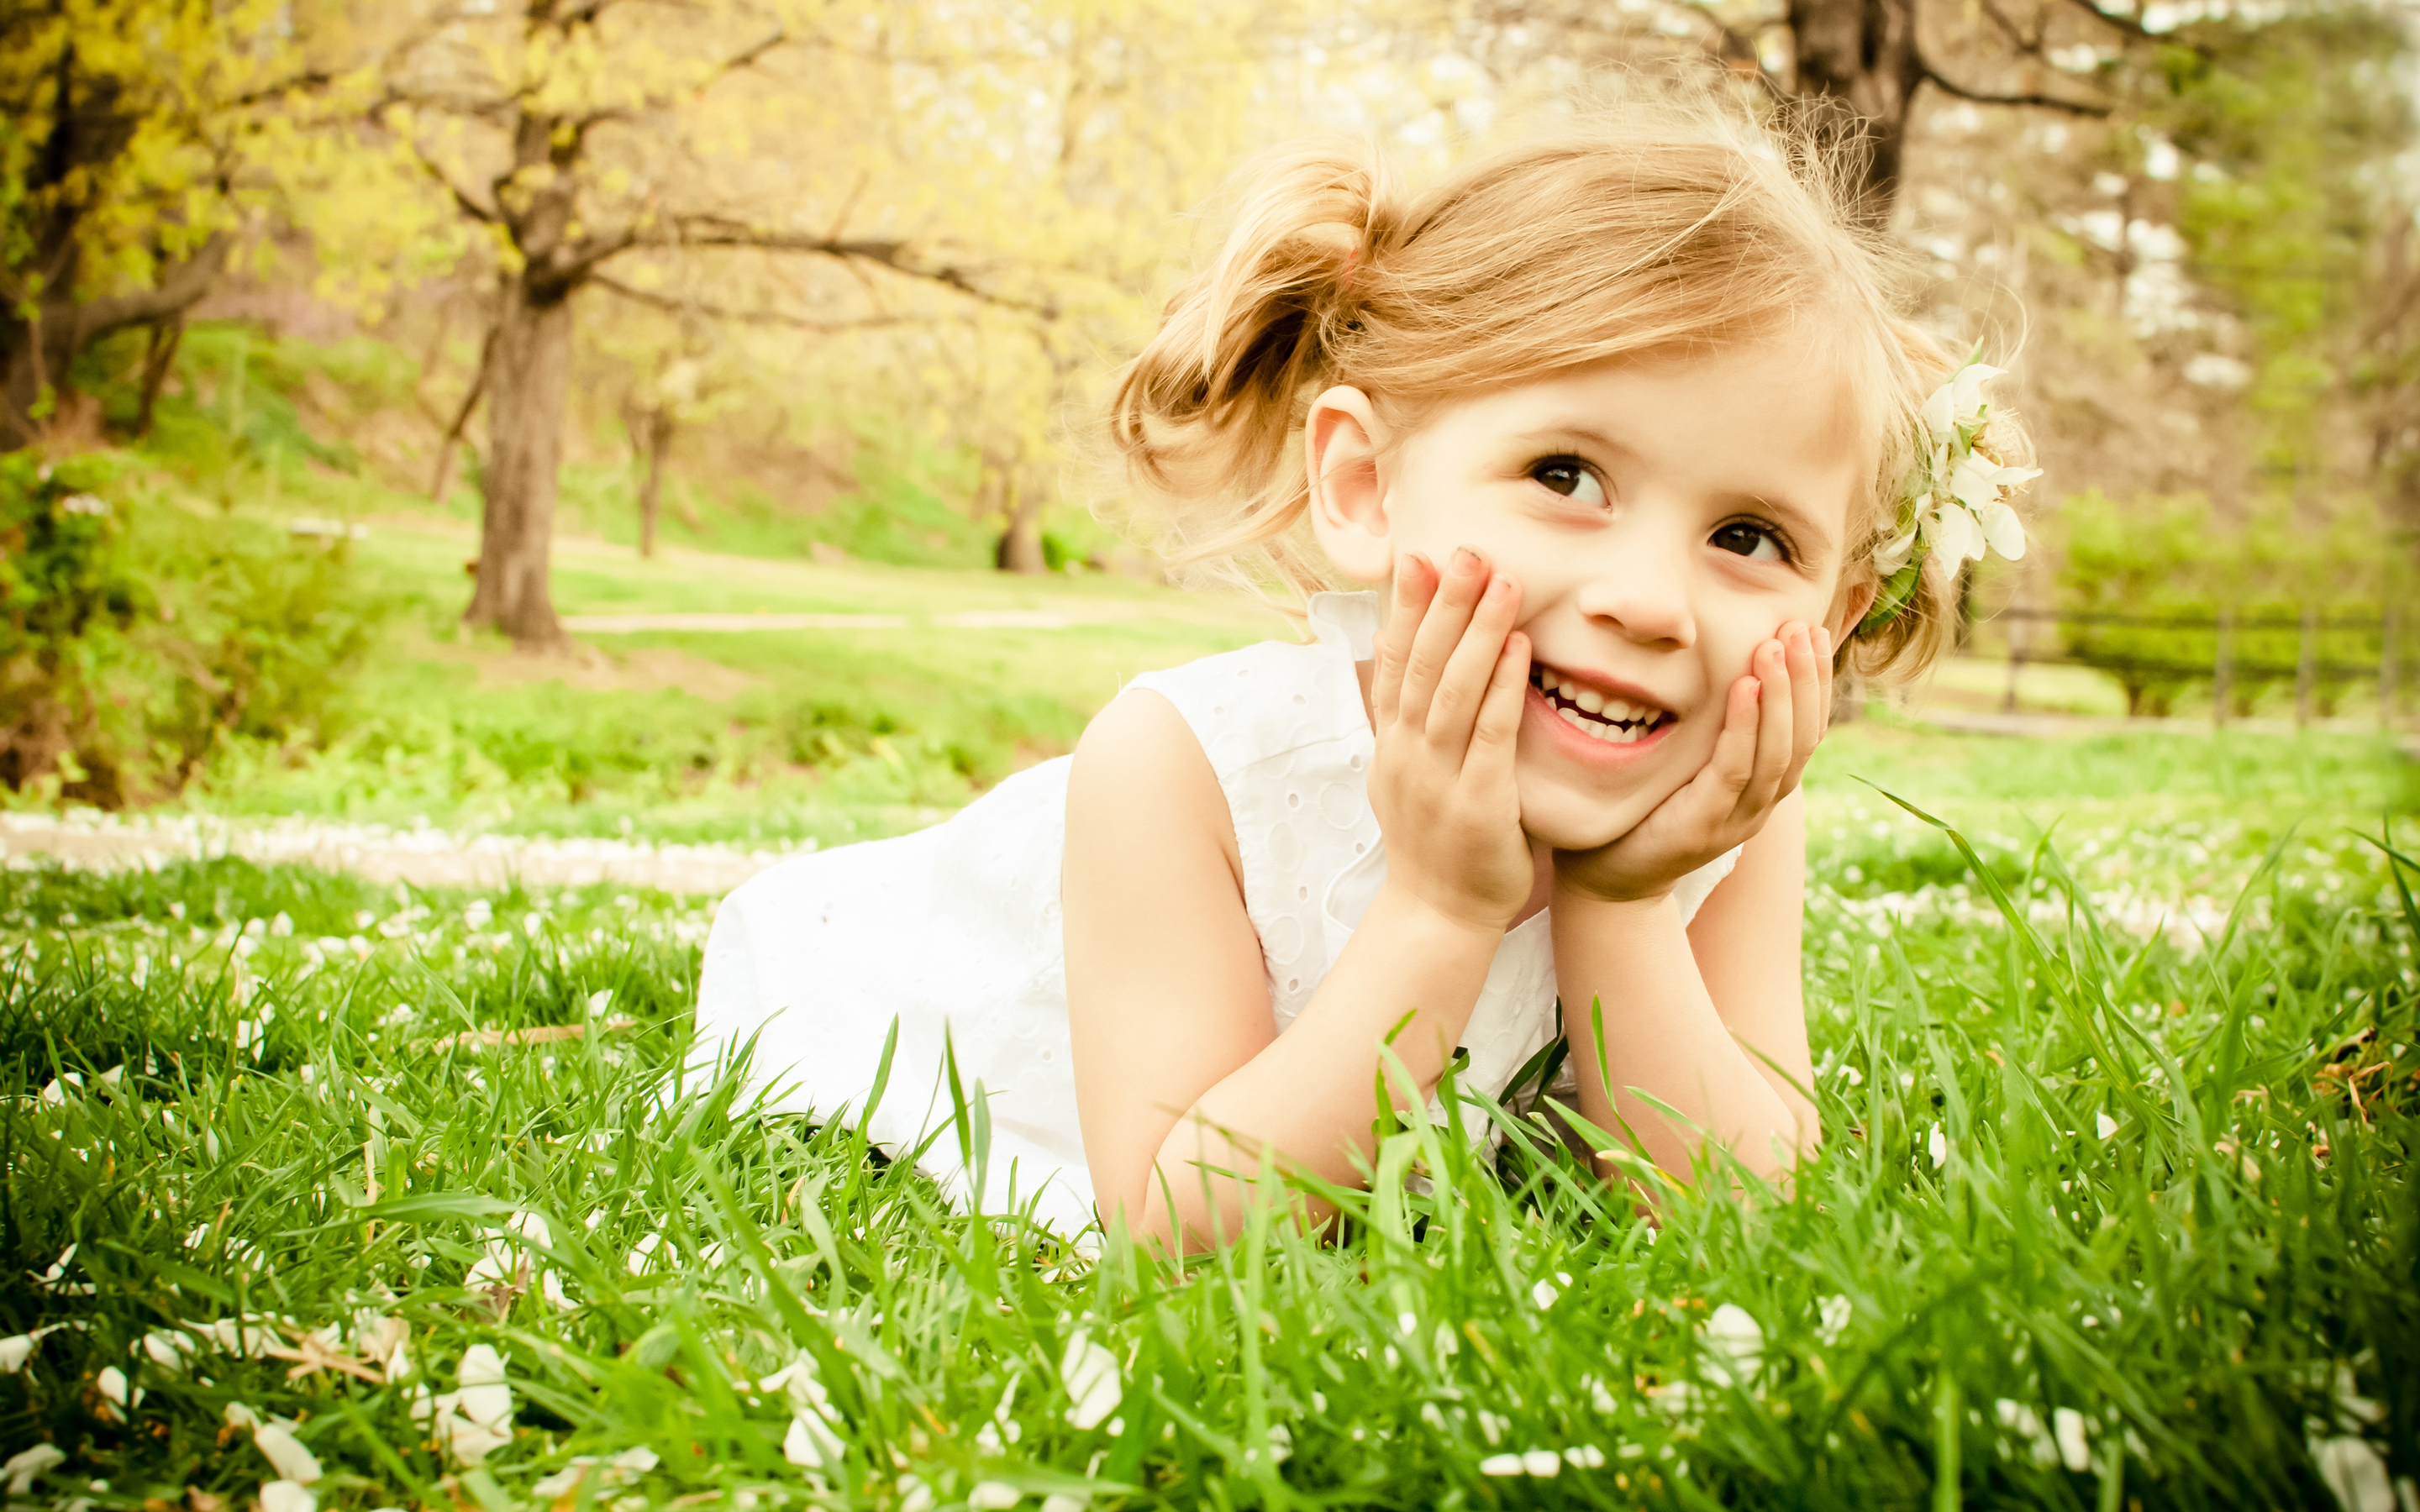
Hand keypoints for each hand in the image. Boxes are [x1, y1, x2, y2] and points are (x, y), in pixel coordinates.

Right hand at [1367, 547, 1535, 934]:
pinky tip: (1520, 649)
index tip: (1418, 557)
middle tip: (1465, 550)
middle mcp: (1407, 754)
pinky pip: (1492, 736)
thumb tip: (1391, 649)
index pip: (1394, 662)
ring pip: (1453, 692)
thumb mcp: (1407, 773)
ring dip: (1477, 632)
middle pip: (1422, 665)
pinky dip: (1504, 689)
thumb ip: (1406, 717)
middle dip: (1443, 604)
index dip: (1406, 609)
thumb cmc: (1436, 842)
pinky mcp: (1477, 804)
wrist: (1436, 917)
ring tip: (1501, 580)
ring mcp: (1437, 779)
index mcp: (1392, 745)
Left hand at [1553, 622, 1832, 903]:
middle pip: (1802, 737)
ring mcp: (1736, 819)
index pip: (1807, 728)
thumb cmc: (1648, 807)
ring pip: (1777, 753)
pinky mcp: (1704, 827)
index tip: (1814, 631)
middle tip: (1802, 629)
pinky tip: (1743, 688)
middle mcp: (1761, 803)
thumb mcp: (1689, 760)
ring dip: (1780, 696)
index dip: (1816, 680)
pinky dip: (1744, 727)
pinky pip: (1733, 771)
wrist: (1610, 878)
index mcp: (1764, 785)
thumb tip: (1726, 661)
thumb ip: (1714, 725)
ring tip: (1775, 648)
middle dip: (1806, 678)